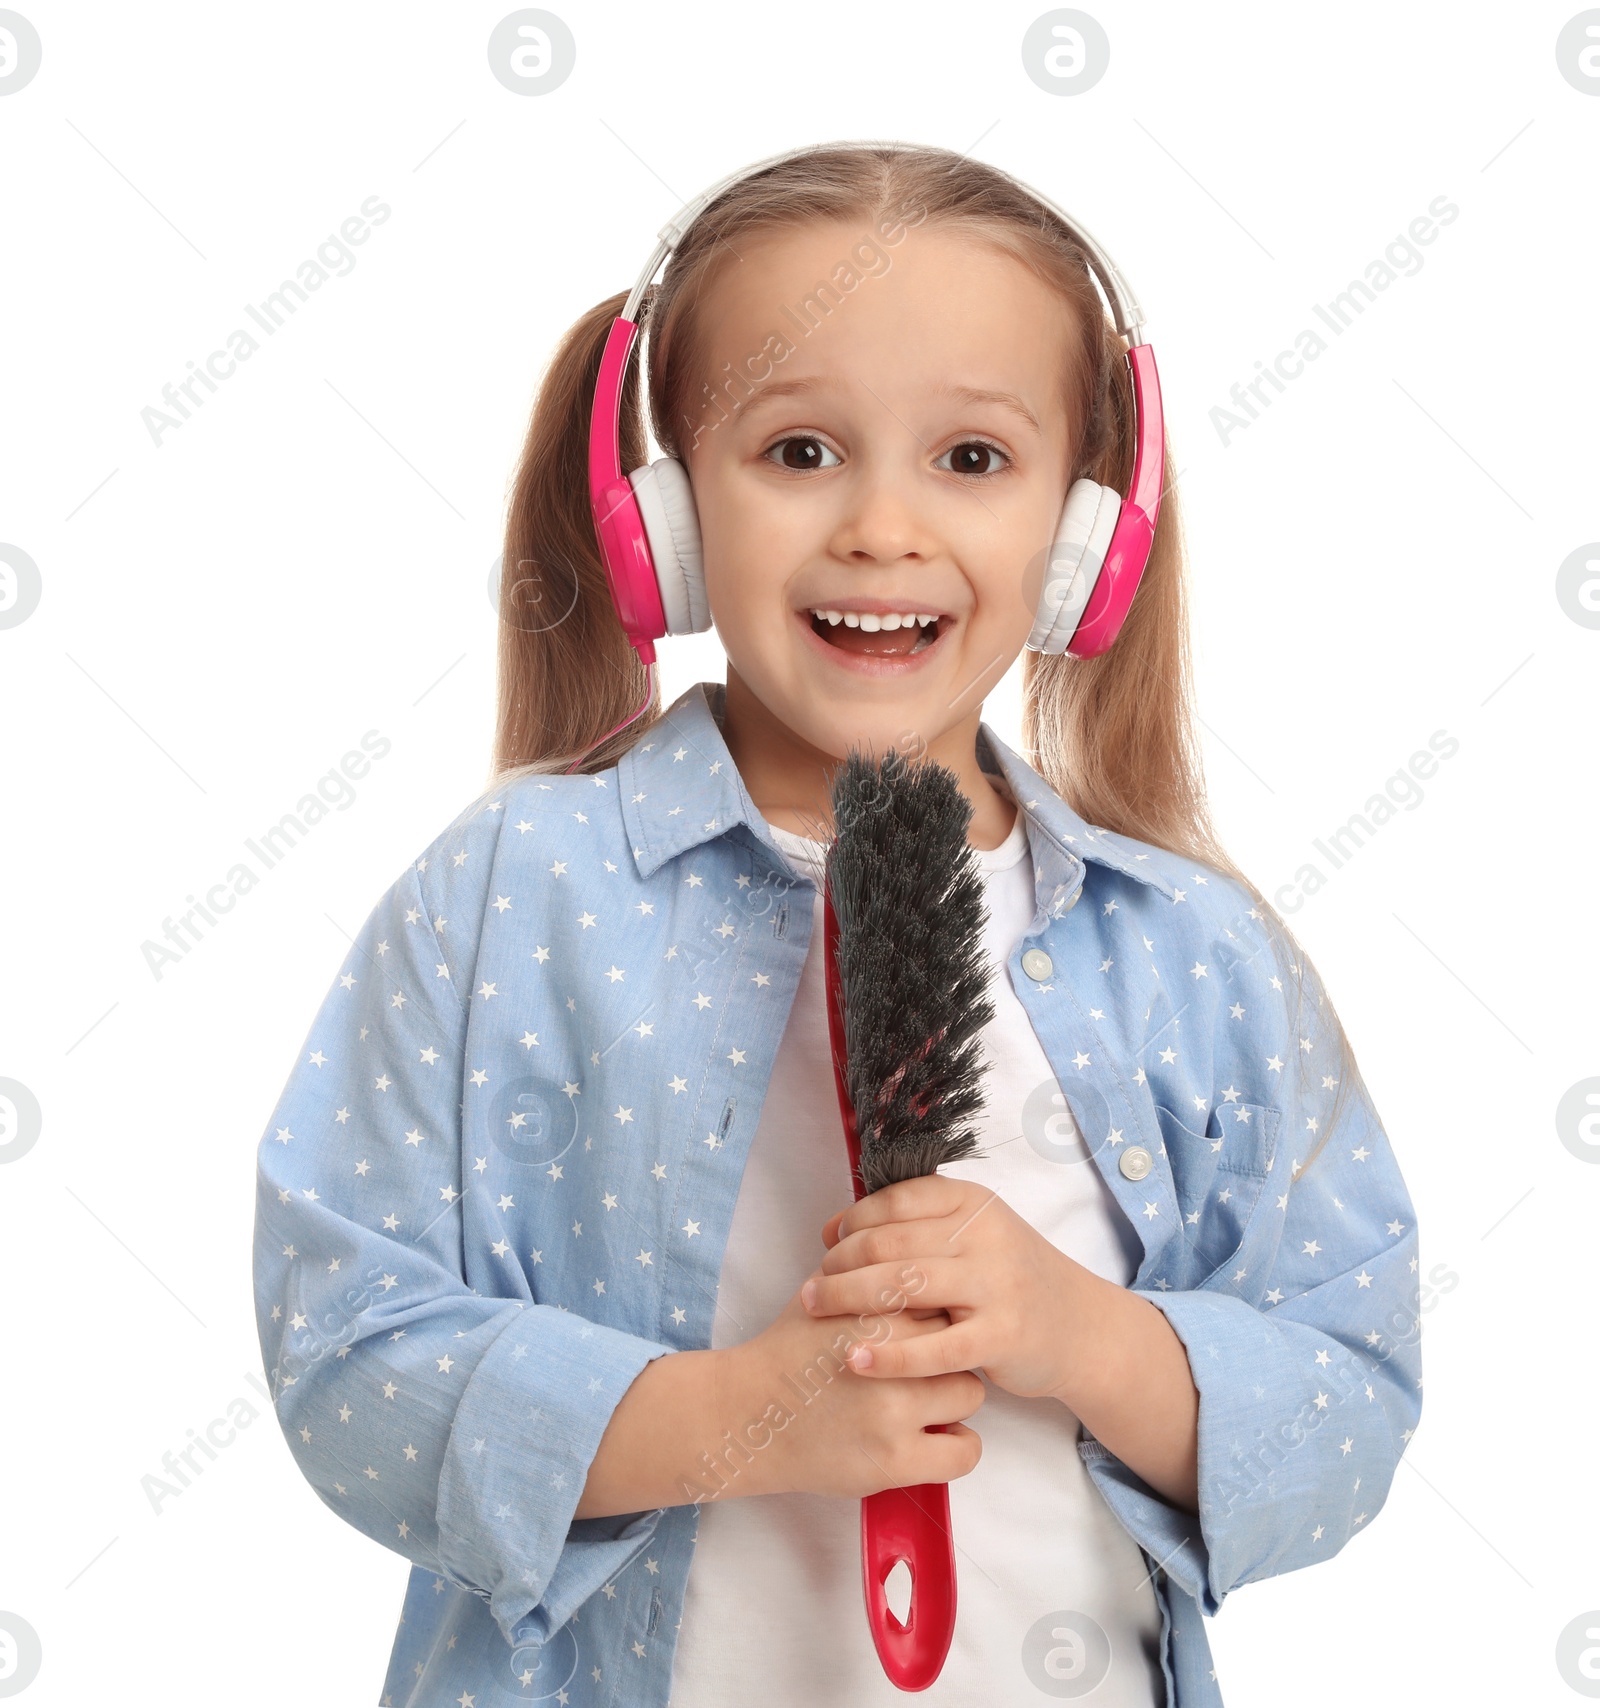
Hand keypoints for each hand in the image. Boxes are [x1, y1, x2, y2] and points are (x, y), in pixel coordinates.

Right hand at [714, 1269, 985, 1502]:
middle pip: (960, 1339)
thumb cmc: (787, 1349)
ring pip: (971, 1392)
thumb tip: (913, 1249)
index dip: (937, 1309)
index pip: (941, 1295)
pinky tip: (934, 1436)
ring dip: (952, 1395)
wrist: (745, 1413)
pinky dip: (955, 1444)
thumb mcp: (821, 1291)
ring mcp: (895, 1411)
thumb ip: (866, 1270)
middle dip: (947, 1347)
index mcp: (873, 1308)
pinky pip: (965, 1450)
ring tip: (926, 1400)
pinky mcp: (897, 1461)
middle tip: (928, 1361)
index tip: (926, 1322)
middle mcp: (889, 1356)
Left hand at [805, 1175, 1088, 1401]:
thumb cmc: (1007, 1280)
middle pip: (891, 1242)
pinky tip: (854, 1359)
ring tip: (815, 1310)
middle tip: (812, 1285)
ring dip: (848, 1298)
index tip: (829, 1244)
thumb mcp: (970, 1236)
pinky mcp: (1002, 1336)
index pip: (897, 1199)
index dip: (854, 1221)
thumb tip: (833, 1228)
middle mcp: (986, 1236)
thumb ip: (911, 1228)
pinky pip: (934, 1347)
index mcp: (973, 1203)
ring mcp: (997, 1285)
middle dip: (840, 1263)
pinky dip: (889, 1354)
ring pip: (905, 1286)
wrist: (1079, 1327)